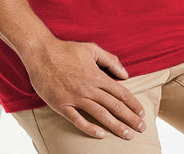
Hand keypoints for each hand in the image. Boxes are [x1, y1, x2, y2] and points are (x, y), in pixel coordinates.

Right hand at [24, 37, 146, 140]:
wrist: (41, 53)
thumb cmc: (67, 49)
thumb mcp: (91, 49)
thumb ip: (110, 60)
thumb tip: (125, 74)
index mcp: (97, 75)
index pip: (120, 93)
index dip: (133, 104)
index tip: (142, 113)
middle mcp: (88, 88)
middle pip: (114, 106)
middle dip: (130, 118)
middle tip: (141, 128)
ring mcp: (75, 97)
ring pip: (100, 115)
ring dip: (115, 126)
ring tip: (127, 135)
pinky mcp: (61, 105)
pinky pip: (77, 120)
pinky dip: (89, 128)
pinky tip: (101, 135)